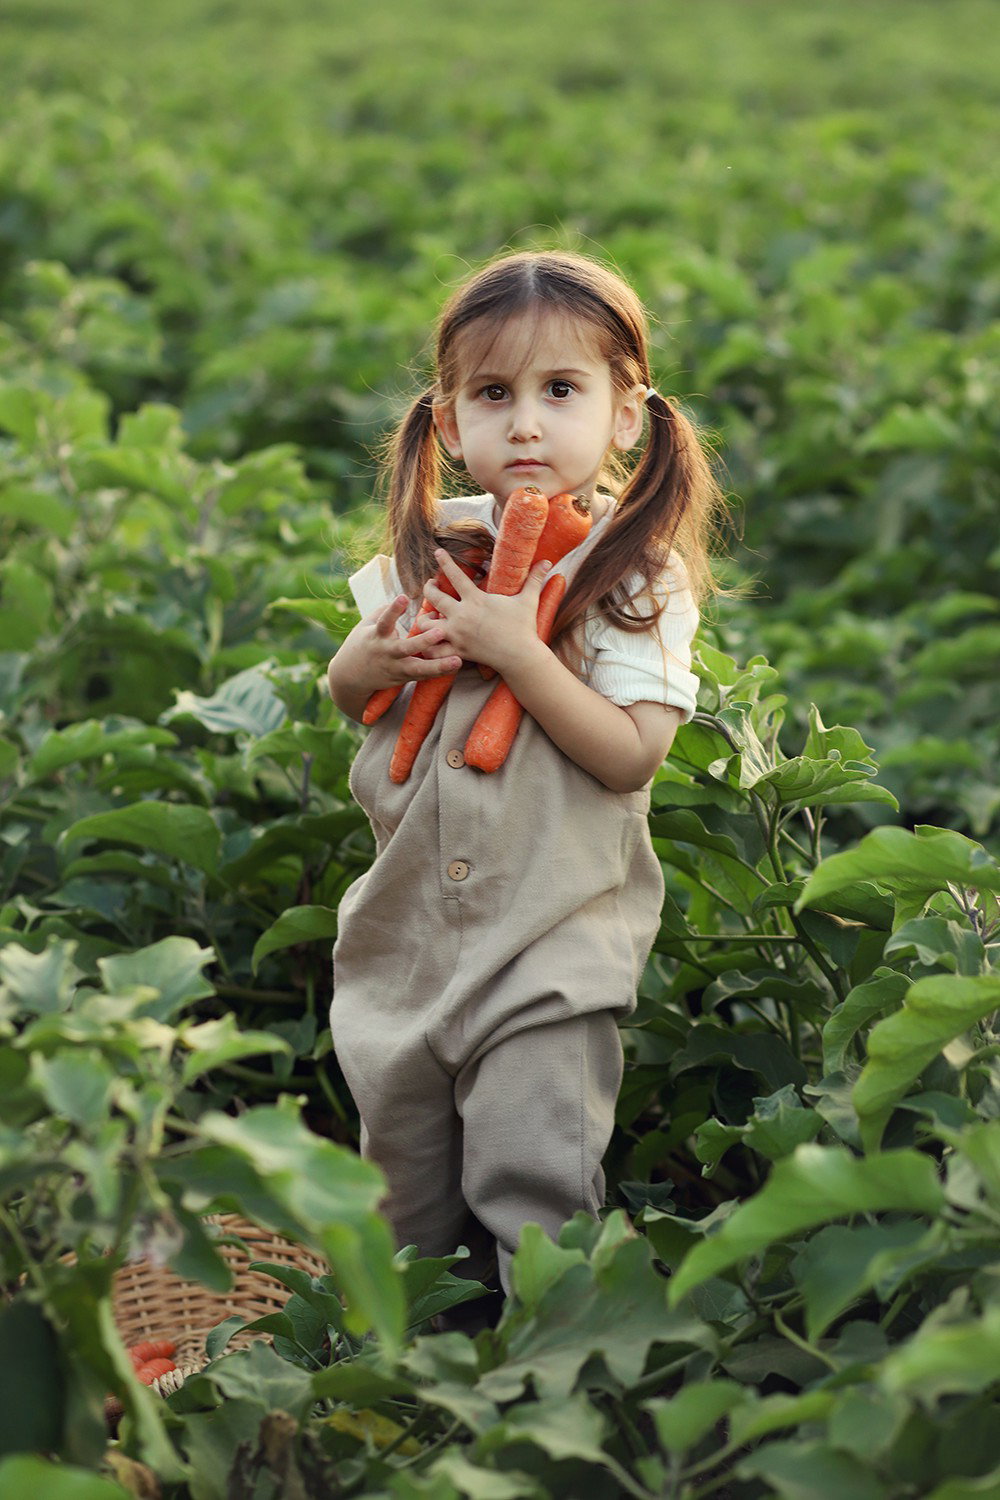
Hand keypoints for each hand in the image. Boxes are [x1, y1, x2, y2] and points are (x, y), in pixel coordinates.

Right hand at [325, 593, 461, 720]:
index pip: (384, 621)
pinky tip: (455, 666)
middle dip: (423, 641)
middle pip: (406, 648)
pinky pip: (423, 676)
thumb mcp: (365, 627)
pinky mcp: (402, 679)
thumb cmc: (361, 645)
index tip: (403, 597)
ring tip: (457, 660)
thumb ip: (382, 613)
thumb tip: (401, 598)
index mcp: (376, 636)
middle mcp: (386, 653)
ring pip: (418, 669)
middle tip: (441, 631)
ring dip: (438, 665)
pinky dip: (438, 671)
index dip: (393, 610)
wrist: (349, 677)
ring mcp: (395, 668)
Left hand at [421, 549, 552, 676]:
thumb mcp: (528, 600)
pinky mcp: (457, 651)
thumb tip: (548, 562)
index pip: (455, 575)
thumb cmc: (524, 628)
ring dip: (424, 618)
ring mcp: (457, 634)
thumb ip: (534, 579)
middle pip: (433, 597)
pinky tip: (429, 641)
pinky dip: (428, 646)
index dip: (445, 561)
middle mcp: (462, 616)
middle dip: (428, 588)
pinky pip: (434, 649)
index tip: (437, 552)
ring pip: (426, 624)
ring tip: (429, 615)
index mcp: (476, 600)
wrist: (520, 657)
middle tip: (431, 585)